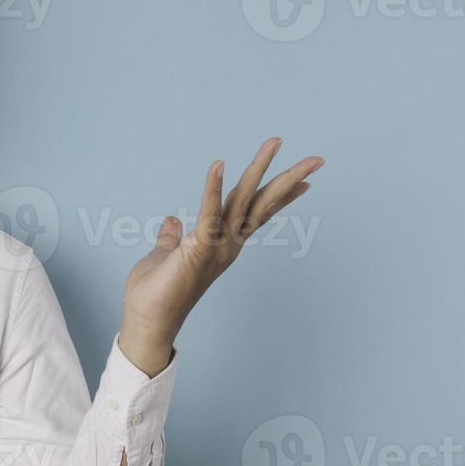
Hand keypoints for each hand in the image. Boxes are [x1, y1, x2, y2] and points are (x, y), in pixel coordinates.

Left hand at [119, 137, 323, 371]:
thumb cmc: (155, 294)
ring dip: (259, 170)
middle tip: (317, 159)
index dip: (280, 197)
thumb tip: (173, 221)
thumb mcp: (167, 256)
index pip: (256, 214)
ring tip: (275, 143)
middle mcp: (227, 244)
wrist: (147, 321)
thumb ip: (172, 239)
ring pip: (244, 201)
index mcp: (223, 244)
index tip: (305, 182)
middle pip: (263, 204)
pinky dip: (212, 188)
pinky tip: (219, 165)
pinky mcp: (198, 248)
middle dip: (289, 179)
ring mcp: (217, 246)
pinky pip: (208, 213)